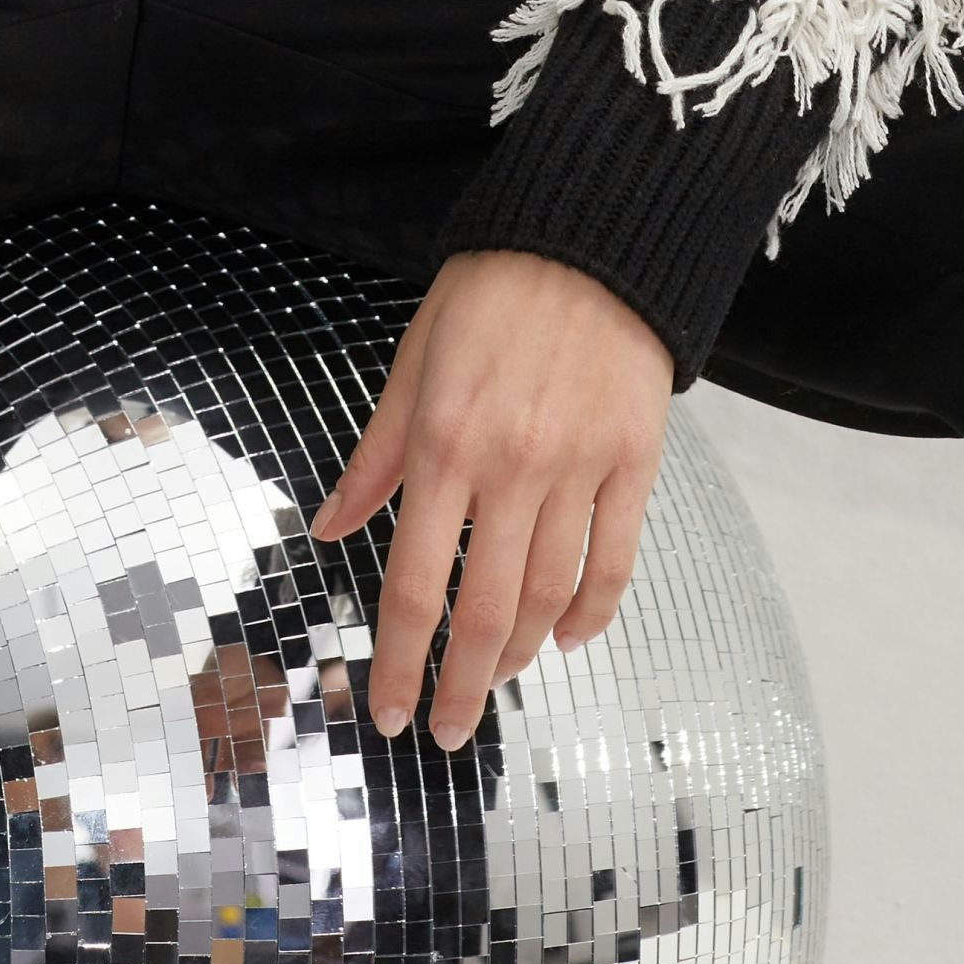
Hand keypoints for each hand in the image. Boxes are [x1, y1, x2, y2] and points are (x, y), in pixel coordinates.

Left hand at [313, 249, 671, 749]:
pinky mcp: (634, 460)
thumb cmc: (491, 290)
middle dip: (461, 687)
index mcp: (445, 442)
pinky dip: (592, 613)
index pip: (417, 583)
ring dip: (519, 656)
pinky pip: (615, 561)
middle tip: (445, 729)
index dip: (402, 661)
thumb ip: (375, 455)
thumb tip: (329, 527)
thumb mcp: (414, 360)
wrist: (589, 233)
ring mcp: (580, 467)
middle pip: (487, 612)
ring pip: (551, 598)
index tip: (390, 714)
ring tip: (496, 678)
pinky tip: (569, 637)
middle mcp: (512, 465)